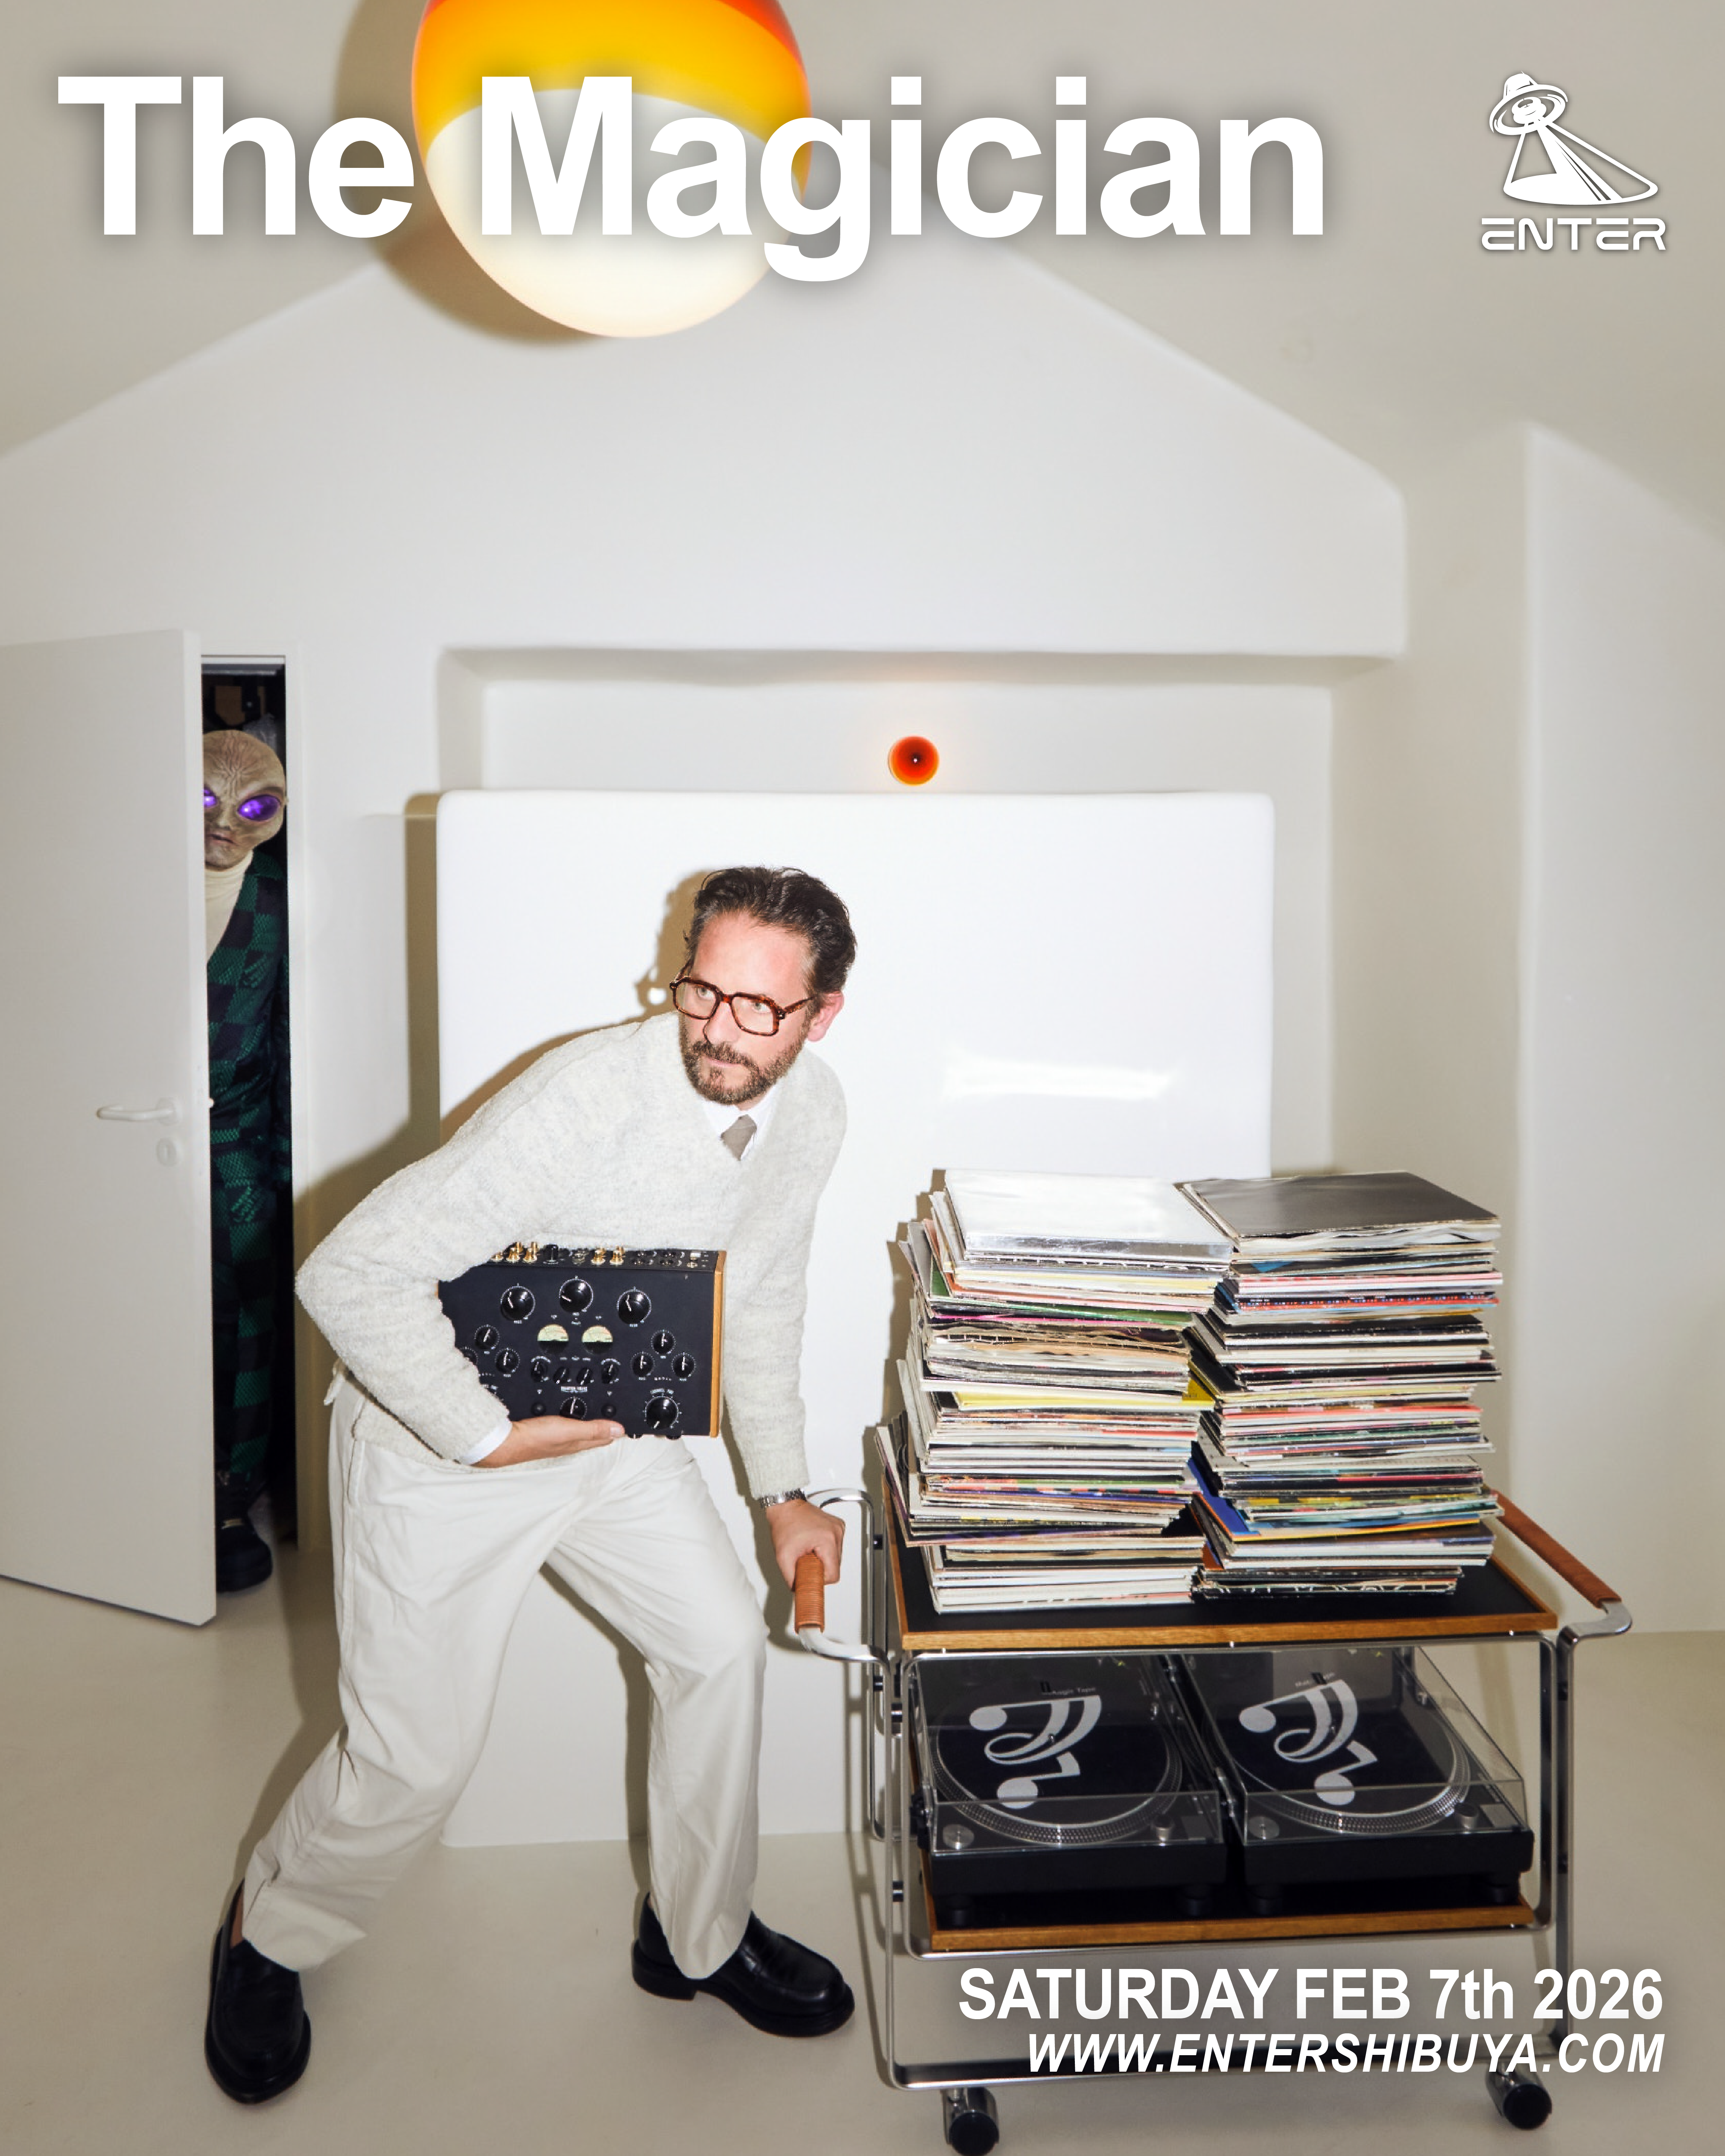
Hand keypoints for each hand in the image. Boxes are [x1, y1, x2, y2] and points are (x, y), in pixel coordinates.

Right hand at [473, 1414, 624, 1467]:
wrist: (504, 1441)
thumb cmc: (535, 1438)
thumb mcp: (569, 1430)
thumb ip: (593, 1429)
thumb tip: (620, 1430)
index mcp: (577, 1442)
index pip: (603, 1436)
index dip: (616, 1430)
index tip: (627, 1424)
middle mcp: (568, 1442)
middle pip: (592, 1434)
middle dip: (605, 1427)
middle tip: (617, 1419)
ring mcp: (555, 1438)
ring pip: (577, 1431)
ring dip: (589, 1424)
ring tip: (599, 1417)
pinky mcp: (543, 1433)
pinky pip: (562, 1426)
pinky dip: (570, 1421)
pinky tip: (567, 1417)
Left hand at [765, 1496, 842, 1588]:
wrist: (785, 1506)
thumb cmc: (785, 1523)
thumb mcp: (783, 1556)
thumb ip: (791, 1578)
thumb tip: (798, 1590)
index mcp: (828, 1539)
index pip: (834, 1574)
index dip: (820, 1579)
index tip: (810, 1576)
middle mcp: (837, 1532)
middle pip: (835, 1566)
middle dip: (820, 1567)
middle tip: (805, 1560)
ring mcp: (838, 1528)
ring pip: (836, 1557)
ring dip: (822, 1558)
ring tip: (808, 1550)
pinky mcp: (836, 1527)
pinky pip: (834, 1547)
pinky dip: (824, 1550)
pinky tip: (813, 1544)